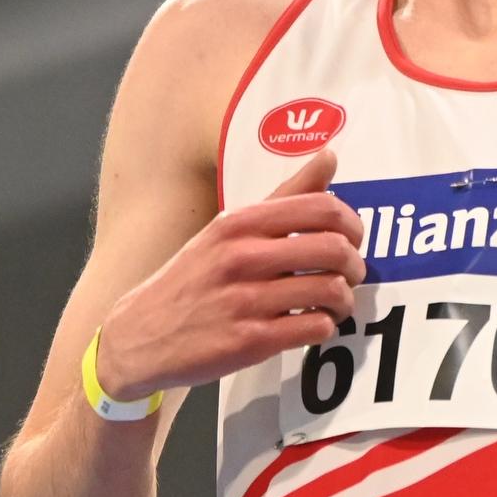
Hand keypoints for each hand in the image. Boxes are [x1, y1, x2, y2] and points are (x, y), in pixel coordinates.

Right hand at [100, 151, 364, 390]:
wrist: (140, 335)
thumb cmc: (193, 278)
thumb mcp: (228, 230)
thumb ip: (284, 196)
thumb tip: (329, 156)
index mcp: (240, 223)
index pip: (322, 208)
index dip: (353, 224)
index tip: (352, 238)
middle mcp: (242, 257)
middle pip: (335, 249)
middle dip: (356, 265)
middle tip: (350, 275)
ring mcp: (245, 300)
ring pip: (331, 291)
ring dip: (345, 300)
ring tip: (335, 304)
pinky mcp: (249, 341)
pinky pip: (315, 328)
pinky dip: (326, 327)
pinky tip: (314, 324)